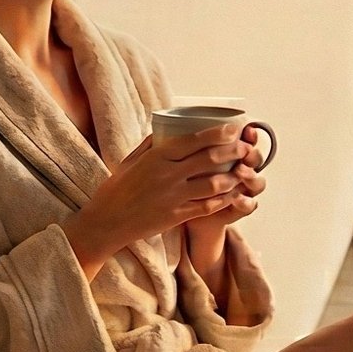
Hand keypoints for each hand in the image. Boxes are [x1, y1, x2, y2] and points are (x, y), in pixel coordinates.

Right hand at [62, 125, 263, 277]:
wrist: (106, 223)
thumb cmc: (116, 190)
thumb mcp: (130, 162)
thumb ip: (150, 146)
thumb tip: (166, 130)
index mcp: (156, 157)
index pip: (194, 140)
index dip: (218, 133)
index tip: (234, 128)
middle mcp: (167, 175)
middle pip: (209, 159)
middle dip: (233, 151)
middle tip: (246, 148)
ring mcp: (173, 197)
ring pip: (214, 184)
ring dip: (233, 177)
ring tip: (245, 171)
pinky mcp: (176, 216)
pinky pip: (207, 206)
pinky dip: (224, 200)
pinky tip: (233, 195)